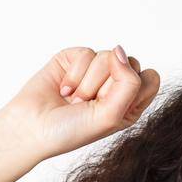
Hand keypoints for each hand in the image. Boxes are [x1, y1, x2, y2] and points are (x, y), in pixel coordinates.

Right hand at [0, 45, 160, 161]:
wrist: (32, 128)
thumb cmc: (71, 131)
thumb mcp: (110, 116)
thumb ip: (128, 83)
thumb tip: (119, 49)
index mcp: (130, 104)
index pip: (150, 79)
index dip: (133, 87)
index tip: (112, 104)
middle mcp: (115, 86)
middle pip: (131, 64)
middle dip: (107, 86)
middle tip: (89, 105)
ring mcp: (95, 72)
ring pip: (108, 56)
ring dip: (88, 83)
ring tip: (74, 100)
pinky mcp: (75, 60)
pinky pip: (87, 53)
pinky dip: (74, 74)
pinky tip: (63, 89)